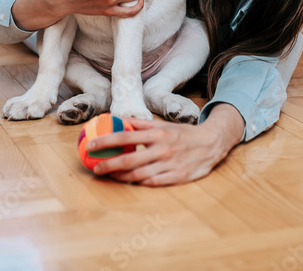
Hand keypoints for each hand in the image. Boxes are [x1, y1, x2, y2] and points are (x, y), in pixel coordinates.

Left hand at [85, 104, 244, 185]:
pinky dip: (139, 183)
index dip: (106, 141)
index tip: (91, 146)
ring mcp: (169, 164)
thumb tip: (118, 120)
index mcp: (157, 133)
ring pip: (138, 174)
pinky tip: (130, 182)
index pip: (125, 136)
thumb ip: (142, 124)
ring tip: (109, 175)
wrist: (211, 143)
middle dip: (108, 164)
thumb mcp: (163, 125)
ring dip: (120, 176)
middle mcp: (162, 148)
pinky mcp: (177, 177)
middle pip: (129, 159)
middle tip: (95, 167)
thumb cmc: (183, 134)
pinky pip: (153, 183)